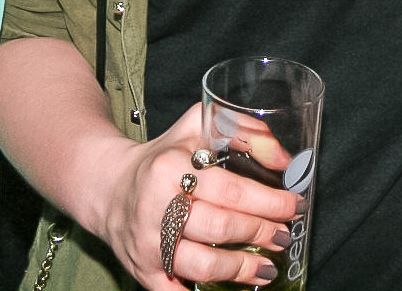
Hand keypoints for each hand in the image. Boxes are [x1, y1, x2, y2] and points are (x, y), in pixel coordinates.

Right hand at [91, 102, 300, 289]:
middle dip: (261, 232)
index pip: (230, 190)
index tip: (294, 205)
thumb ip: (242, 131)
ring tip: (268, 267)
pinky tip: (235, 290)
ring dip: (242, 269)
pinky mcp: (143, 270)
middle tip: (284, 235)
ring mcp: (148, 244)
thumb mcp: (196, 127)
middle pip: (221, 227)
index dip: (268, 201)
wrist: (107, 188)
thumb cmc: (162, 157)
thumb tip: (284, 158)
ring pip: (204, 265)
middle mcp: (156, 207)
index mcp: (170, 168)